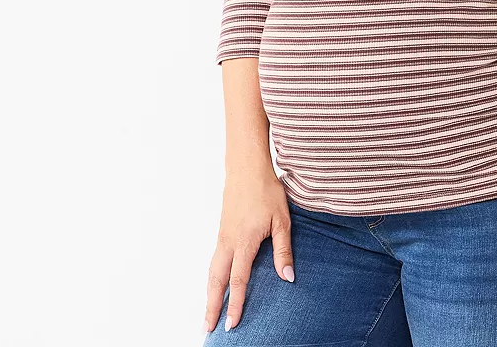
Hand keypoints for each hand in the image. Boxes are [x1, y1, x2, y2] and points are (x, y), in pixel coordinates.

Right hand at [204, 172, 293, 332]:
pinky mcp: (222, 230)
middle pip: (216, 281)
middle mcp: (228, 242)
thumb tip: (288, 277)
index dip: (236, 304)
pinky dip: (211, 278)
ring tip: (208, 313)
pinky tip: (215, 284)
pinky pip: (214, 260)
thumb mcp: (281, 220)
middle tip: (208, 328)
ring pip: (212, 271)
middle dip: (212, 306)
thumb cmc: (266, 191)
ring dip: (209, 293)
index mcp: (244, 242)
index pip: (238, 280)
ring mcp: (222, 236)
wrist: (247, 168)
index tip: (232, 324)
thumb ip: (283, 250)